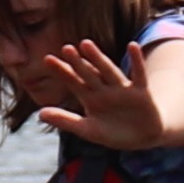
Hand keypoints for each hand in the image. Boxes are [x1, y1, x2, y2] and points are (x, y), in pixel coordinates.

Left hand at [28, 34, 161, 146]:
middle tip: (66, 48)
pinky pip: (139, 75)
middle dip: (78, 63)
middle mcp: (105, 90)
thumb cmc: (114, 133)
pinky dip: (136, 61)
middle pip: (89, 74)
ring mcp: (122, 89)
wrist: (144, 138)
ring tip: (86, 44)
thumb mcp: (88, 130)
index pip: (73, 81)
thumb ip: (65, 121)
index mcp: (91, 98)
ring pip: (109, 71)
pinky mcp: (141, 92)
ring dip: (99, 59)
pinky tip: (132, 46)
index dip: (62, 71)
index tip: (47, 58)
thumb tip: (39, 113)